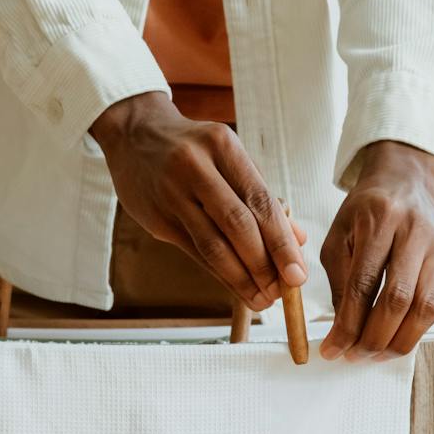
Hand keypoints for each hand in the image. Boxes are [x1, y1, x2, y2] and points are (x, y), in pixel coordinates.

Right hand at [90, 92, 307, 309]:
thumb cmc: (194, 149)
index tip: (298, 274)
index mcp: (223, 146)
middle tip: (281, 292)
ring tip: (261, 298)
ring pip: (213, 245)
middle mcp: (196, 167)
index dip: (282, 243)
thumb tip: (299, 240)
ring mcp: (172, 193)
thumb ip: (262, 197)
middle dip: (264, 265)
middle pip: (237, 225)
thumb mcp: (229, 158)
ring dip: (241, 278)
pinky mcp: (155, 217)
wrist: (134, 135)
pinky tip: (236, 287)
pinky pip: (194, 251)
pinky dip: (218, 273)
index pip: (260, 201)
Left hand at [319, 141, 433, 360]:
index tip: (331, 350)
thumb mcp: (340, 234)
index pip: (362, 284)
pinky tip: (394, 341)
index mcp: (379, 221)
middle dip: (373, 337)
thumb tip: (342, 329)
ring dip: (398, 341)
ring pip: (424, 307)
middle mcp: (413, 234)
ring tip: (374, 356)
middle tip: (352, 357)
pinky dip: (415, 331)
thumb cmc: (366, 210)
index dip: (347, 323)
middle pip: (397, 299)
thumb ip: (339, 279)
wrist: (407, 179)